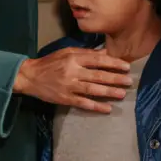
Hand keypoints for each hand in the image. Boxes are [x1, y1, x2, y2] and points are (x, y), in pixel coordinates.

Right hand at [13, 47, 132, 112]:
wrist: (30, 76)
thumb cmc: (50, 62)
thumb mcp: (67, 52)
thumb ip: (86, 53)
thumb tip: (105, 52)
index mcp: (74, 58)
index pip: (98, 60)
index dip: (113, 63)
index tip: (126, 66)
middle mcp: (73, 71)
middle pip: (98, 75)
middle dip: (115, 78)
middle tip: (129, 81)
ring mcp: (69, 86)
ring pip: (92, 89)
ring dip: (109, 92)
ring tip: (122, 93)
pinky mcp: (65, 98)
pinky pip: (83, 103)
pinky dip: (96, 106)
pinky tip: (107, 108)